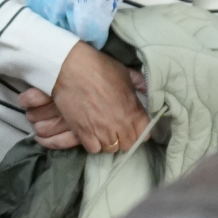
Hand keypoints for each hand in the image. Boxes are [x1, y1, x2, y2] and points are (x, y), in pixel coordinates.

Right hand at [21, 69, 147, 151]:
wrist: (71, 69)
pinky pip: (93, 149)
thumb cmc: (100, 68)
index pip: (144, 134)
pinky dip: (94, 144)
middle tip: (119, 130)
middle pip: (128, 144)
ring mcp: (101, 130)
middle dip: (125, 138)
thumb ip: (138, 83)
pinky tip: (92, 134)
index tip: (135, 128)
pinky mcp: (83, 133)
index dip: (140, 132)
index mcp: (133, 110)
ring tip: (104, 132)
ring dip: (109, 141)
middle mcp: (120, 124)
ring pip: (111, 149)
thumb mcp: (125, 73)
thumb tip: (146, 89)